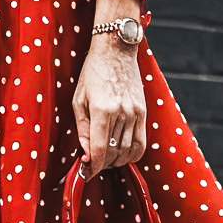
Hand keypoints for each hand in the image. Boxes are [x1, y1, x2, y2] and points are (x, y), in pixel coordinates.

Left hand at [72, 37, 146, 178]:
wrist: (116, 50)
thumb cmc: (93, 73)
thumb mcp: (79, 101)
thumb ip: (82, 130)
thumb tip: (85, 154)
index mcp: (102, 110)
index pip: (99, 150)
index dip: (92, 167)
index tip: (87, 173)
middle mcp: (121, 113)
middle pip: (113, 154)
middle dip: (102, 164)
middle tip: (93, 164)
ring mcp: (135, 113)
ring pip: (127, 151)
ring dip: (115, 161)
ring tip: (106, 158)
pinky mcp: (143, 112)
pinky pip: (141, 143)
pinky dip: (131, 155)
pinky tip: (122, 154)